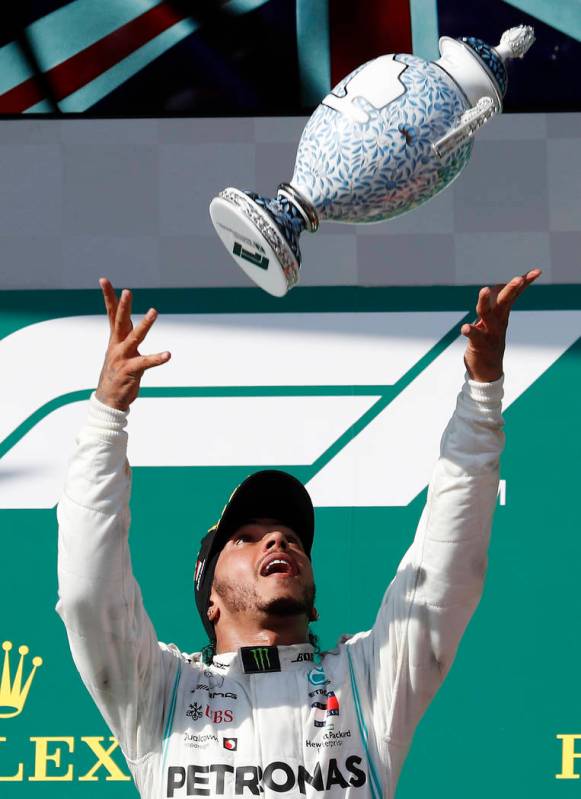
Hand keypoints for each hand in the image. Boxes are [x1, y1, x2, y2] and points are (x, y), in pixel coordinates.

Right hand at [95, 278, 170, 410]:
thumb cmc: (117, 374)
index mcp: (115, 339)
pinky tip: (167, 355)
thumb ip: (125, 335)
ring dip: (144, 324)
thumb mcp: (119, 351)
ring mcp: (122, 358)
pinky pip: (146, 363)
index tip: (104, 280)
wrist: (108, 400)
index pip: (111, 314)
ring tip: (154, 311)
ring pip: (134, 337)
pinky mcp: (131, 371)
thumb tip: (129, 321)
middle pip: (120, 321)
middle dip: (123, 306)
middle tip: (127, 292)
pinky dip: (157, 358)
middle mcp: (117, 346)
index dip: (108, 297)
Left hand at [461, 268, 541, 382]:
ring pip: (487, 314)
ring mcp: (489, 333)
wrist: (487, 372)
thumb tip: (494, 289)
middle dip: (511, 290)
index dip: (524, 283)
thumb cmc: (489, 343)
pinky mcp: (479, 344)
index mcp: (502, 316)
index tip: (536, 271)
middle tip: (517, 278)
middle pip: (505, 302)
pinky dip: (470, 331)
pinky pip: (475, 336)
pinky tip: (465, 327)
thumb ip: (493, 307)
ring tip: (484, 289)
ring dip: (485, 302)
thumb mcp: (494, 323)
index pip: (514, 296)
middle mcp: (498, 323)